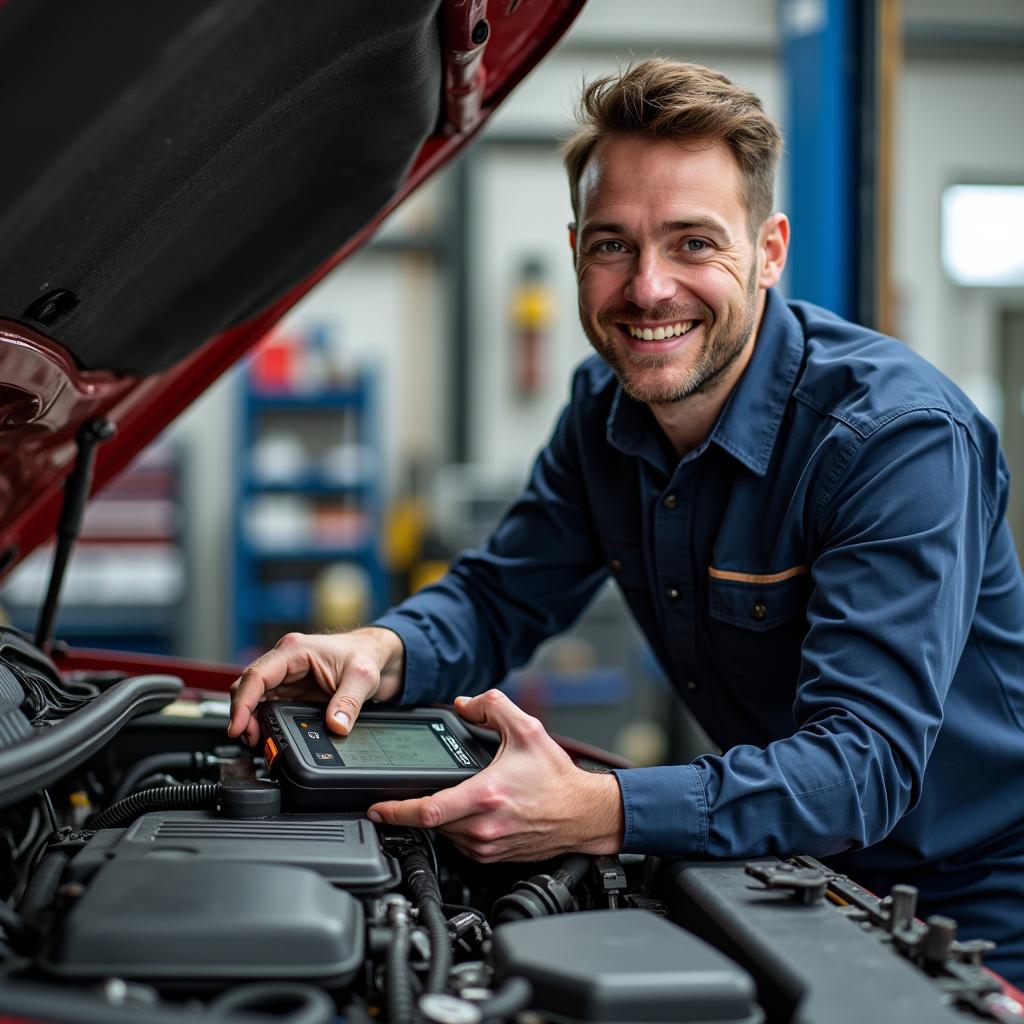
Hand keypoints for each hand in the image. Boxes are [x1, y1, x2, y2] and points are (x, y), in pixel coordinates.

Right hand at [227, 627, 404, 745]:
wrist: (375, 655)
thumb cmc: (365, 655)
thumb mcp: (361, 678)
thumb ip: (348, 702)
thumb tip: (336, 726)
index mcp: (294, 650)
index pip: (257, 676)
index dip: (243, 703)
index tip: (239, 726)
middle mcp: (285, 660)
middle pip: (248, 687)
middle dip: (243, 714)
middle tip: (251, 739)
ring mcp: (286, 675)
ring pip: (254, 697)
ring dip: (251, 719)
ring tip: (257, 740)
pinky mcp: (291, 689)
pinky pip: (267, 704)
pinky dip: (262, 719)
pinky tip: (266, 733)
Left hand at [367, 689, 623, 861]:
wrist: (584, 813)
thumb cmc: (557, 778)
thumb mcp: (527, 729)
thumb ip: (492, 706)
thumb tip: (463, 703)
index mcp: (486, 796)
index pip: (428, 811)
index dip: (396, 811)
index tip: (377, 808)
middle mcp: (484, 827)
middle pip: (431, 824)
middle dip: (416, 809)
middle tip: (405, 796)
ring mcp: (489, 846)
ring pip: (446, 836)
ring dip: (439, 819)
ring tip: (450, 798)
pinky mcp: (494, 857)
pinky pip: (463, 845)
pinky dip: (457, 829)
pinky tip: (467, 812)